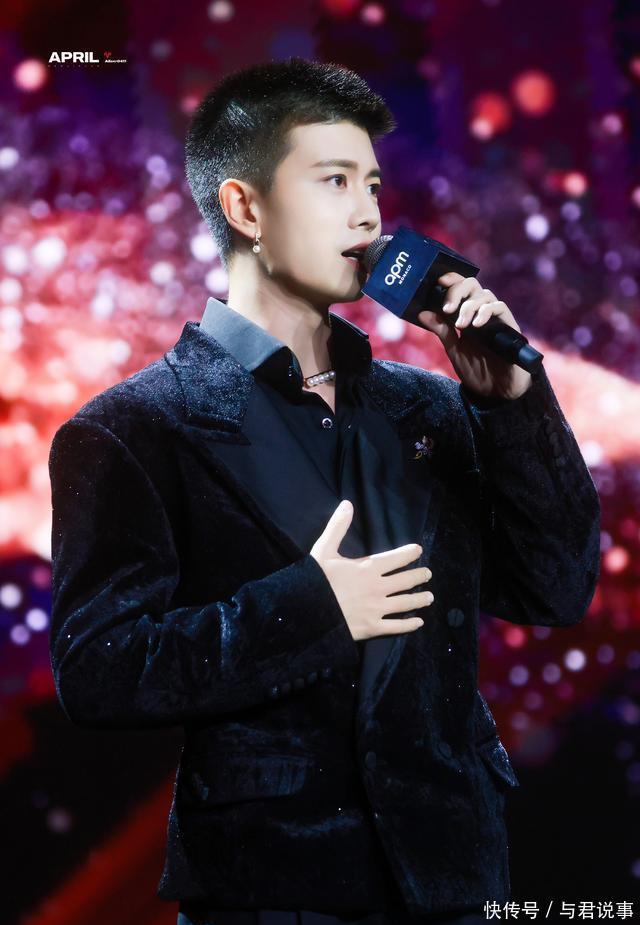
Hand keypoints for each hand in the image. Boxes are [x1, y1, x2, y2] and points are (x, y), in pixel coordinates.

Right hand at [310, 500, 433, 641]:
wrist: (307, 612)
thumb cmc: (315, 580)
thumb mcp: (324, 549)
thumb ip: (337, 526)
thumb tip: (347, 504)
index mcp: (368, 567)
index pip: (396, 558)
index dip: (409, 553)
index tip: (419, 550)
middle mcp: (378, 587)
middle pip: (406, 580)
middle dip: (419, 576)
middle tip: (428, 574)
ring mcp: (377, 609)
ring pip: (406, 603)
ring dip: (420, 599)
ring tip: (430, 597)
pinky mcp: (373, 627)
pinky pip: (396, 626)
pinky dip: (409, 625)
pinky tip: (418, 622)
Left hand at [416, 271, 531, 400]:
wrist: (496, 391)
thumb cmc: (476, 370)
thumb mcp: (454, 350)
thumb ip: (442, 331)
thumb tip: (422, 313)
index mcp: (466, 316)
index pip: (461, 289)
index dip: (452, 280)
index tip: (439, 281)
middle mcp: (481, 313)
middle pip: (472, 285)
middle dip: (458, 291)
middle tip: (447, 308)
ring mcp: (495, 318)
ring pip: (485, 295)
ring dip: (469, 306)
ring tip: (461, 324)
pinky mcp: (509, 326)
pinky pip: (499, 308)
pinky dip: (486, 312)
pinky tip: (476, 325)